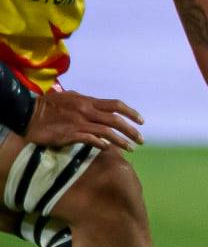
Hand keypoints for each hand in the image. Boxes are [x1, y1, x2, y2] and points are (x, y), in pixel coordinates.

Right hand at [26, 89, 144, 150]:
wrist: (28, 114)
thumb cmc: (49, 106)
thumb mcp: (69, 98)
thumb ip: (86, 102)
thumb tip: (98, 107)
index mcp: (88, 101)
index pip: (116, 105)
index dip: (131, 112)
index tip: (141, 121)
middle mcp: (86, 111)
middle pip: (115, 120)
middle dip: (131, 130)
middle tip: (141, 140)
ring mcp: (79, 123)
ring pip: (107, 132)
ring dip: (121, 141)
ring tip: (131, 148)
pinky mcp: (70, 134)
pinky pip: (91, 140)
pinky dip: (102, 144)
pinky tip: (108, 148)